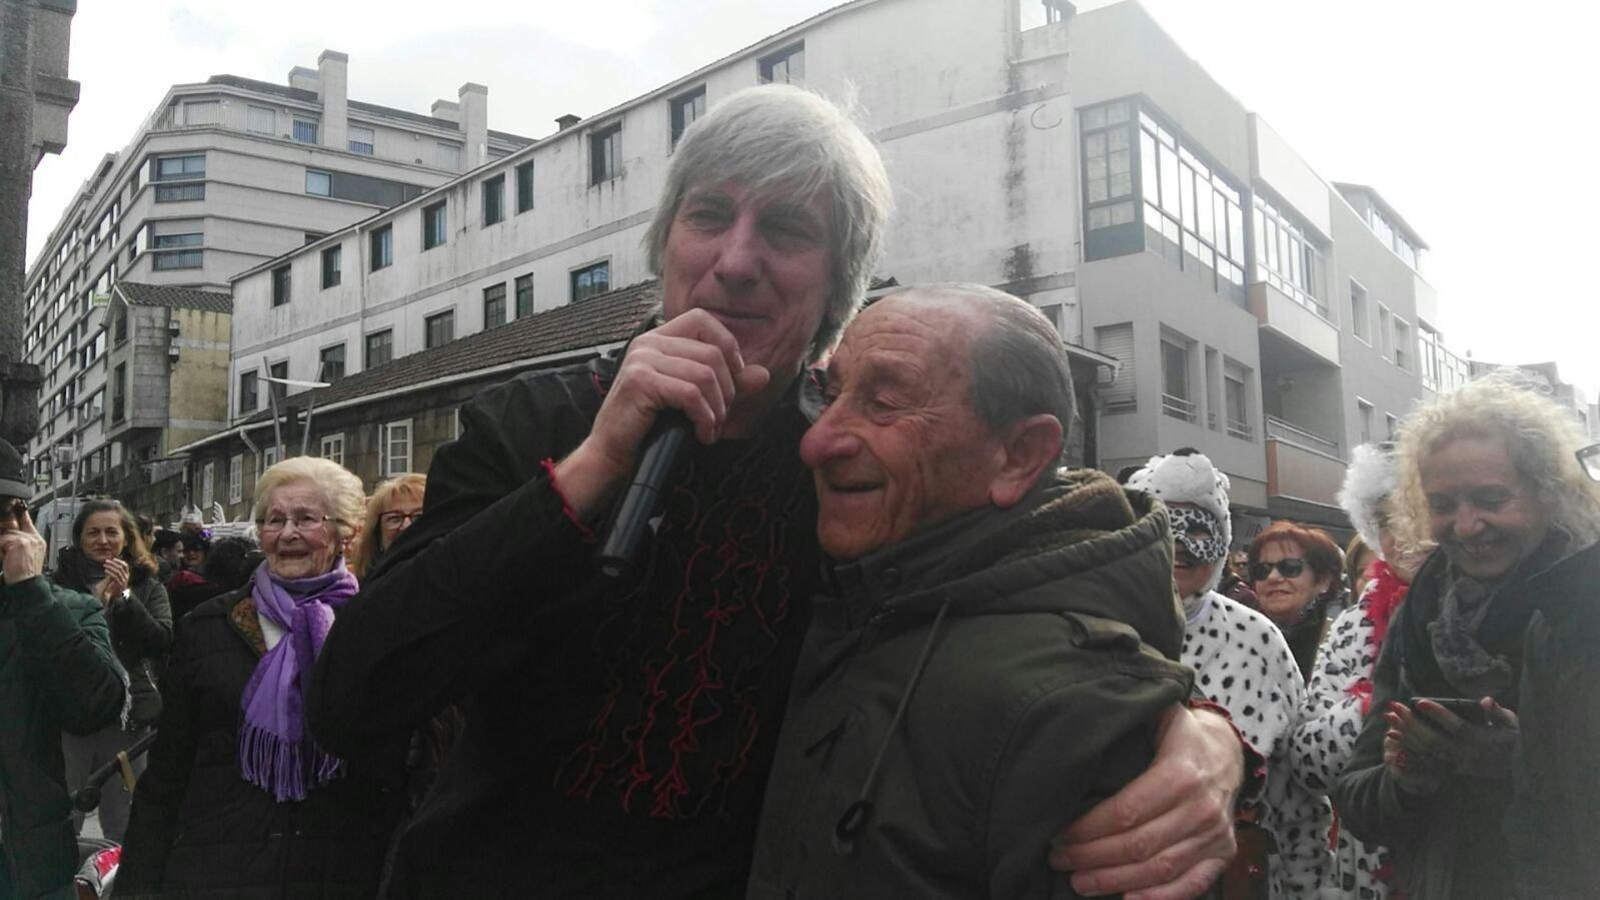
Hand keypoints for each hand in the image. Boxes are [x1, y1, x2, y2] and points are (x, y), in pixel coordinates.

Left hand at [0, 508, 47, 584]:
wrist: (27, 584)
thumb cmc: (24, 574)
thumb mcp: (24, 555)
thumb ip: (19, 542)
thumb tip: (6, 532)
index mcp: (38, 541)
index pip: (27, 522)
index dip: (21, 514)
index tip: (18, 506)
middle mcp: (35, 538)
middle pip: (13, 527)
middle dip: (4, 535)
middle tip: (7, 550)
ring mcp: (28, 539)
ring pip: (6, 534)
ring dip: (1, 546)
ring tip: (5, 557)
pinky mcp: (19, 542)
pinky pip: (2, 540)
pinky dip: (0, 550)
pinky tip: (4, 558)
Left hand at [100, 557, 130, 604]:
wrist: (116, 598)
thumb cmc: (114, 587)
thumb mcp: (114, 579)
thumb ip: (113, 572)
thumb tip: (110, 565)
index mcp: (126, 574)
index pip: (125, 565)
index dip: (119, 561)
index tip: (113, 559)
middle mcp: (126, 577)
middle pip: (121, 567)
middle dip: (113, 563)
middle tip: (106, 561)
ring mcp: (124, 580)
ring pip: (118, 571)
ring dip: (111, 567)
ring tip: (104, 565)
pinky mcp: (120, 584)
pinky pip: (116, 576)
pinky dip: (110, 572)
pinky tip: (105, 571)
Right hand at [556, 310, 770, 516]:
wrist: (614, 454)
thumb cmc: (651, 426)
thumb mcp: (695, 401)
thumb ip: (727, 384)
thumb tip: (763, 374)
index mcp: (659, 339)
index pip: (702, 319)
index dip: (727, 344)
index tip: (734, 377)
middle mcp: (648, 343)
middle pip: (711, 352)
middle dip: (727, 390)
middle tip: (720, 417)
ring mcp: (642, 359)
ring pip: (705, 374)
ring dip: (717, 409)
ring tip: (711, 428)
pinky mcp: (641, 381)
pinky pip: (691, 394)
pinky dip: (704, 418)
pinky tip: (702, 434)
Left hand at [1050, 704, 1241, 898]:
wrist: (1227, 748)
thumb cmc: (1178, 734)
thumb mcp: (1156, 715)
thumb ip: (1125, 720)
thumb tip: (1077, 725)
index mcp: (1181, 772)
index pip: (1125, 811)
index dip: (1088, 829)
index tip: (1059, 834)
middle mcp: (1201, 807)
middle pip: (1138, 844)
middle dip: (1092, 857)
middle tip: (1060, 860)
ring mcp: (1215, 833)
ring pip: (1160, 868)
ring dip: (1115, 881)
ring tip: (1081, 882)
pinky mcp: (1224, 852)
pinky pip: (1193, 884)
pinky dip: (1161, 898)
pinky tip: (1128, 899)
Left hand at [1384, 699, 1517, 792]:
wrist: (1515, 771)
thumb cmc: (1512, 740)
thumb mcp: (1512, 724)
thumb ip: (1498, 712)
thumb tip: (1486, 701)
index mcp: (1482, 740)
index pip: (1457, 726)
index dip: (1438, 714)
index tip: (1419, 701)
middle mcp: (1467, 755)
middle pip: (1435, 739)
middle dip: (1412, 723)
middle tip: (1395, 707)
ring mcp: (1457, 764)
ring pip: (1427, 750)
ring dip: (1406, 734)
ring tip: (1389, 718)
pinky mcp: (1451, 770)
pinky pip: (1425, 760)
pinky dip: (1408, 748)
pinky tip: (1394, 736)